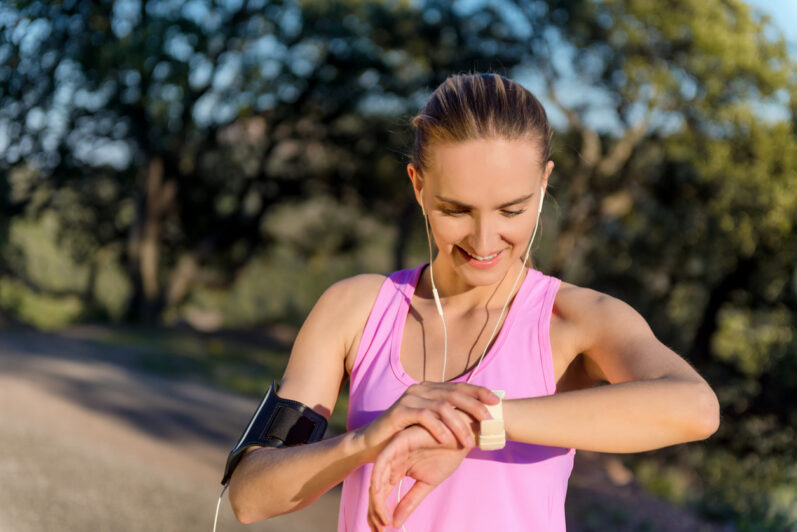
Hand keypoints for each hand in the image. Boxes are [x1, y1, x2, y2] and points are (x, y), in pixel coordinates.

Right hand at [359, 382, 497, 460]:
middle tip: (490, 421)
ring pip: (442, 406)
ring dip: (458, 423)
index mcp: (431, 388)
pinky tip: (447, 440)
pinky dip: (438, 428)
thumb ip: (448, 416)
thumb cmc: (406, 434)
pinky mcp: (400, 411)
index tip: (497, 401)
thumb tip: (477, 418)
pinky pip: (424, 416)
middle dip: (475, 407)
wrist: (374, 443)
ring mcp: (410, 398)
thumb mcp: (431, 423)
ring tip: (468, 441)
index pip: (460, 386)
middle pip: (454, 394)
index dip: (479, 392)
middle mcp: (421, 388)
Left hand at [368, 411, 477, 530]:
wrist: (463, 435)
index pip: (382, 495)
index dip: (378, 514)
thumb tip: (396, 523)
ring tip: (381, 518)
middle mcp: (393, 462)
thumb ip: (410, 501)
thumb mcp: (427, 484)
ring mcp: (394, 452)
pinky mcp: (399, 442)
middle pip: (376, 489)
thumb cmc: (448, 454)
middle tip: (378, 531)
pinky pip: (383, 460)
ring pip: (377, 478)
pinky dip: (379, 476)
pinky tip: (378, 492)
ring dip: (376, 500)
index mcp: (398, 470)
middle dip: (374, 511)